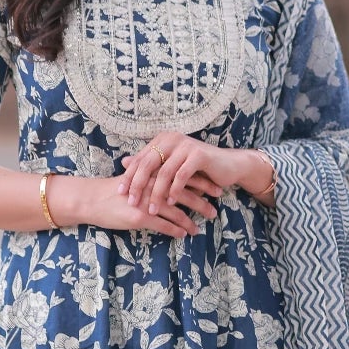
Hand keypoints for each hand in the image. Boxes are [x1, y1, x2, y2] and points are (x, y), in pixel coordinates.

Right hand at [49, 170, 216, 238]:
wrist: (91, 199)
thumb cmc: (113, 190)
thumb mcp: (135, 179)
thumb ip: (153, 179)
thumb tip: (170, 182)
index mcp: (153, 173)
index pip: (182, 176)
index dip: (201, 183)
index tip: (215, 189)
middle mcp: (152, 185)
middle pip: (184, 192)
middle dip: (202, 201)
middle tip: (216, 209)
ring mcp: (147, 201)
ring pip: (176, 210)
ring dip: (191, 220)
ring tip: (201, 227)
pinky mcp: (140, 216)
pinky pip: (163, 224)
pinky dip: (176, 230)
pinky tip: (184, 234)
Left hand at [117, 134, 262, 214]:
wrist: (228, 166)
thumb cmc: (197, 169)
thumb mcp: (171, 166)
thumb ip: (150, 163)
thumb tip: (124, 162)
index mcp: (162, 140)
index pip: (140, 159)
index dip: (129, 176)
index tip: (120, 193)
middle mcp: (172, 139)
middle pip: (148, 164)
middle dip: (138, 185)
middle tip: (132, 202)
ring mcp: (186, 145)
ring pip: (164, 172)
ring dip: (157, 193)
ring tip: (152, 209)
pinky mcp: (199, 155)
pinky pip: (182, 175)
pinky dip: (175, 190)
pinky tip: (171, 202)